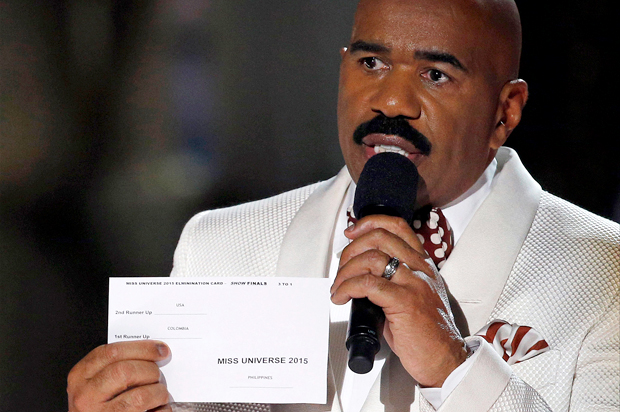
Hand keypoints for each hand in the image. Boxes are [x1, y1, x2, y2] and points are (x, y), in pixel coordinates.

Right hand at [67, 340, 171, 411]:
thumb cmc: (97, 405)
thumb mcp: (95, 382)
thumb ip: (115, 366)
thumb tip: (152, 354)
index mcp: (80, 376)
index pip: (112, 353)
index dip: (142, 348)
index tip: (160, 349)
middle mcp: (86, 396)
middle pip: (126, 371)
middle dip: (150, 370)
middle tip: (159, 375)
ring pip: (139, 396)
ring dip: (158, 392)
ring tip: (161, 394)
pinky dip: (162, 410)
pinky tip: (161, 408)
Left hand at [330, 215, 466, 386]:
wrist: (446, 359)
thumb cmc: (428, 333)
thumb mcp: (415, 296)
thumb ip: (394, 279)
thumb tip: (361, 273)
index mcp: (422, 265)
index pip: (397, 226)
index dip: (369, 223)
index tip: (352, 233)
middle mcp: (420, 269)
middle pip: (379, 237)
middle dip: (350, 250)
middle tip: (340, 269)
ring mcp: (414, 283)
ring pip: (371, 258)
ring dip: (345, 271)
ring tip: (338, 287)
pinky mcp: (405, 302)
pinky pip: (367, 284)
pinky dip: (347, 288)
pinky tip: (341, 297)